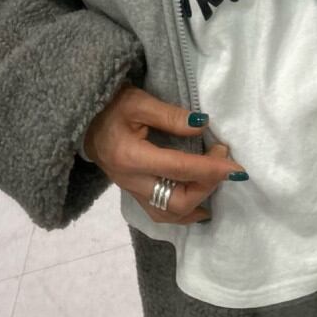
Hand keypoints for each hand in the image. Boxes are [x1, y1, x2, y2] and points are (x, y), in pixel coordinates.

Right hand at [84, 82, 247, 223]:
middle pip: (176, 201)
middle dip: (206, 186)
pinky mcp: (132, 194)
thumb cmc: (109, 107)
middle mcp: (131, 181)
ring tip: (216, 185)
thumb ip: (170, 115)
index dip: (210, 169)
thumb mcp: (137, 101)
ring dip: (197, 203)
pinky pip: (160, 213)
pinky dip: (183, 212)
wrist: (82, 121)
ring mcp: (130, 191)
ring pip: (168, 214)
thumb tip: (202, 124)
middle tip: (222, 164)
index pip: (179, 169)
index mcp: (131, 157)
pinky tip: (199, 204)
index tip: (234, 166)